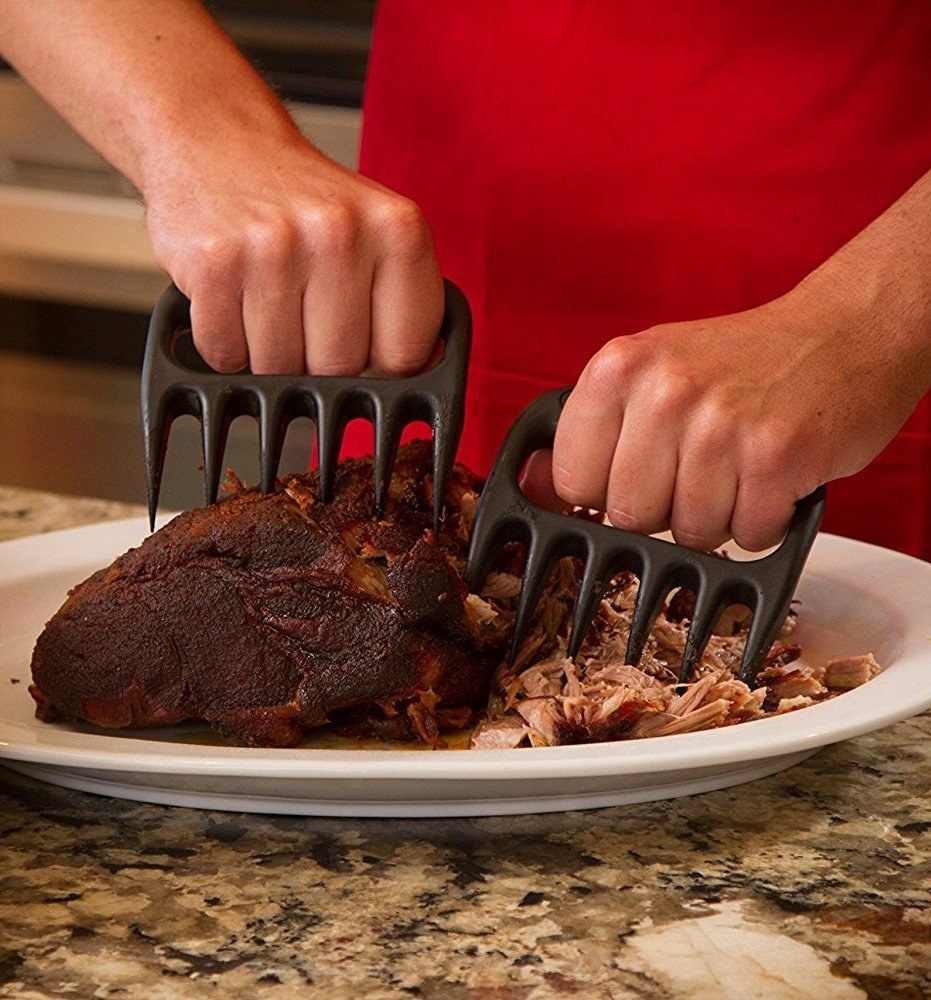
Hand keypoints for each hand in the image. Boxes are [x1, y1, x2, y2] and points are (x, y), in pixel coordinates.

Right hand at [143, 134, 444, 376]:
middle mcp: (339, 233)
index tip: (366, 345)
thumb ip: (406, 301)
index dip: (382, 366)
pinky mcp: (214, 265)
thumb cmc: (301, 200)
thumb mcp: (377, 231)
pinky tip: (233, 299)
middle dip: (321, 360)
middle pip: (342, 369)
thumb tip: (423, 368)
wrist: (213, 134)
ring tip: (267, 299)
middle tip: (306, 313)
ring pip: (280, 370)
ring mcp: (273, 249)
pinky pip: (226, 356)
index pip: (406, 355)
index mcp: (397, 229)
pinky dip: (225, 344)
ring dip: (269, 355)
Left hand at [546, 290, 927, 551]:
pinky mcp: (777, 457)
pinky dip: (765, 519)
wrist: (844, 332)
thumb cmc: (744, 360)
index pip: (573, 480)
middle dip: (665, 509)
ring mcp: (720, 426)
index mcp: (619, 369)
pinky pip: (749, 536)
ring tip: (740, 465)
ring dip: (720, 516)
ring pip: (691, 534)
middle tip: (699, 467)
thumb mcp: (650, 373)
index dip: (604, 492)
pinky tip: (772, 476)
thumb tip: (535, 487)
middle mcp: (664, 393)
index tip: (634, 476)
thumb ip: (591, 432)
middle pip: (629, 517)